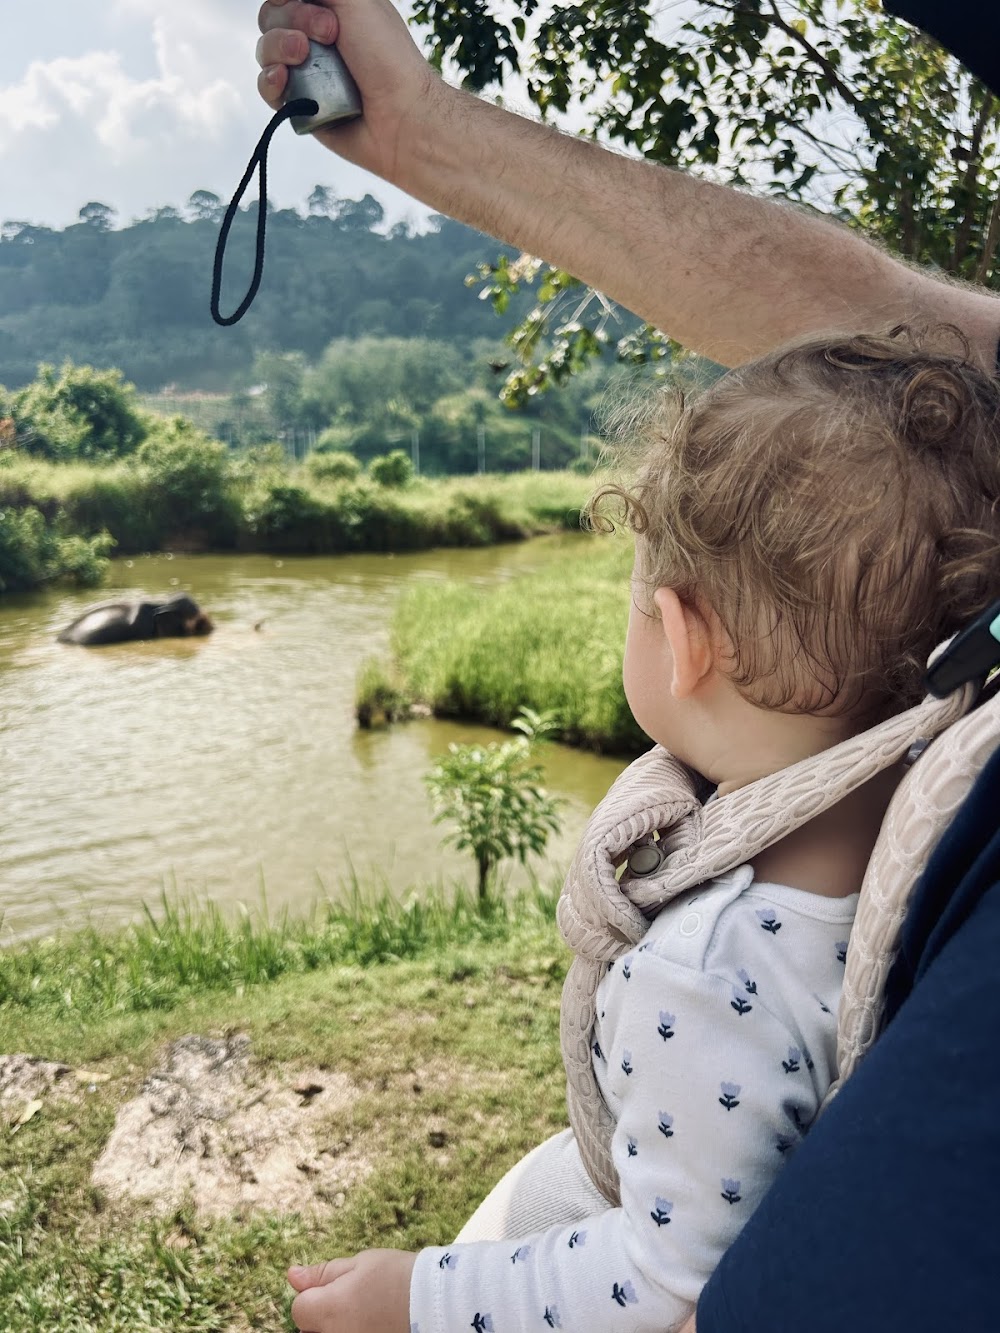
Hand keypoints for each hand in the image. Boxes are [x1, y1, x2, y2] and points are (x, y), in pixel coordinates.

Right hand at [255, 0, 447, 178]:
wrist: (400, 114)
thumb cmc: (386, 54)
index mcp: (330, 10)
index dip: (291, 0)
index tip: (321, 9)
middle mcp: (316, 39)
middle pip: (270, 18)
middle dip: (291, 20)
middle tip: (329, 34)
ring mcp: (306, 72)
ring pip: (265, 51)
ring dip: (277, 47)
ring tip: (302, 57)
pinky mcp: (300, 105)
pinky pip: (267, 88)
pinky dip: (269, 81)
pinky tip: (282, 79)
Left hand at [287, 1248, 416, 1332]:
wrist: (436, 1303)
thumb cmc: (398, 1276)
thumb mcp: (359, 1264)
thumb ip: (323, 1273)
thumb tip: (291, 1275)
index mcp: (328, 1311)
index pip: (299, 1310)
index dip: (314, 1295)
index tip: (336, 1288)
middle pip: (310, 1331)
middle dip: (324, 1316)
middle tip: (352, 1301)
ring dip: (340, 1326)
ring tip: (366, 1314)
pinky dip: (357, 1331)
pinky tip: (375, 1324)